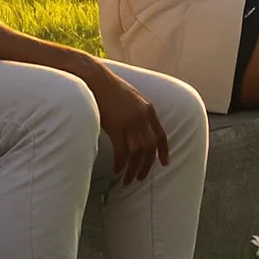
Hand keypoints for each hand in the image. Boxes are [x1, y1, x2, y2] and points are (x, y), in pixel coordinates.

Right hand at [82, 62, 171, 183]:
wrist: (94, 78)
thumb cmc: (107, 89)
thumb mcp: (129, 99)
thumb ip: (136, 113)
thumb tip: (135, 131)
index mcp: (148, 108)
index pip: (161, 134)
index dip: (164, 151)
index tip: (164, 164)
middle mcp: (142, 116)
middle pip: (150, 147)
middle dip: (147, 165)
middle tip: (140, 178)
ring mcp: (130, 121)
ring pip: (138, 153)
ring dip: (134, 169)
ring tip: (127, 180)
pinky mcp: (116, 126)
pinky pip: (122, 151)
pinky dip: (121, 164)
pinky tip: (117, 170)